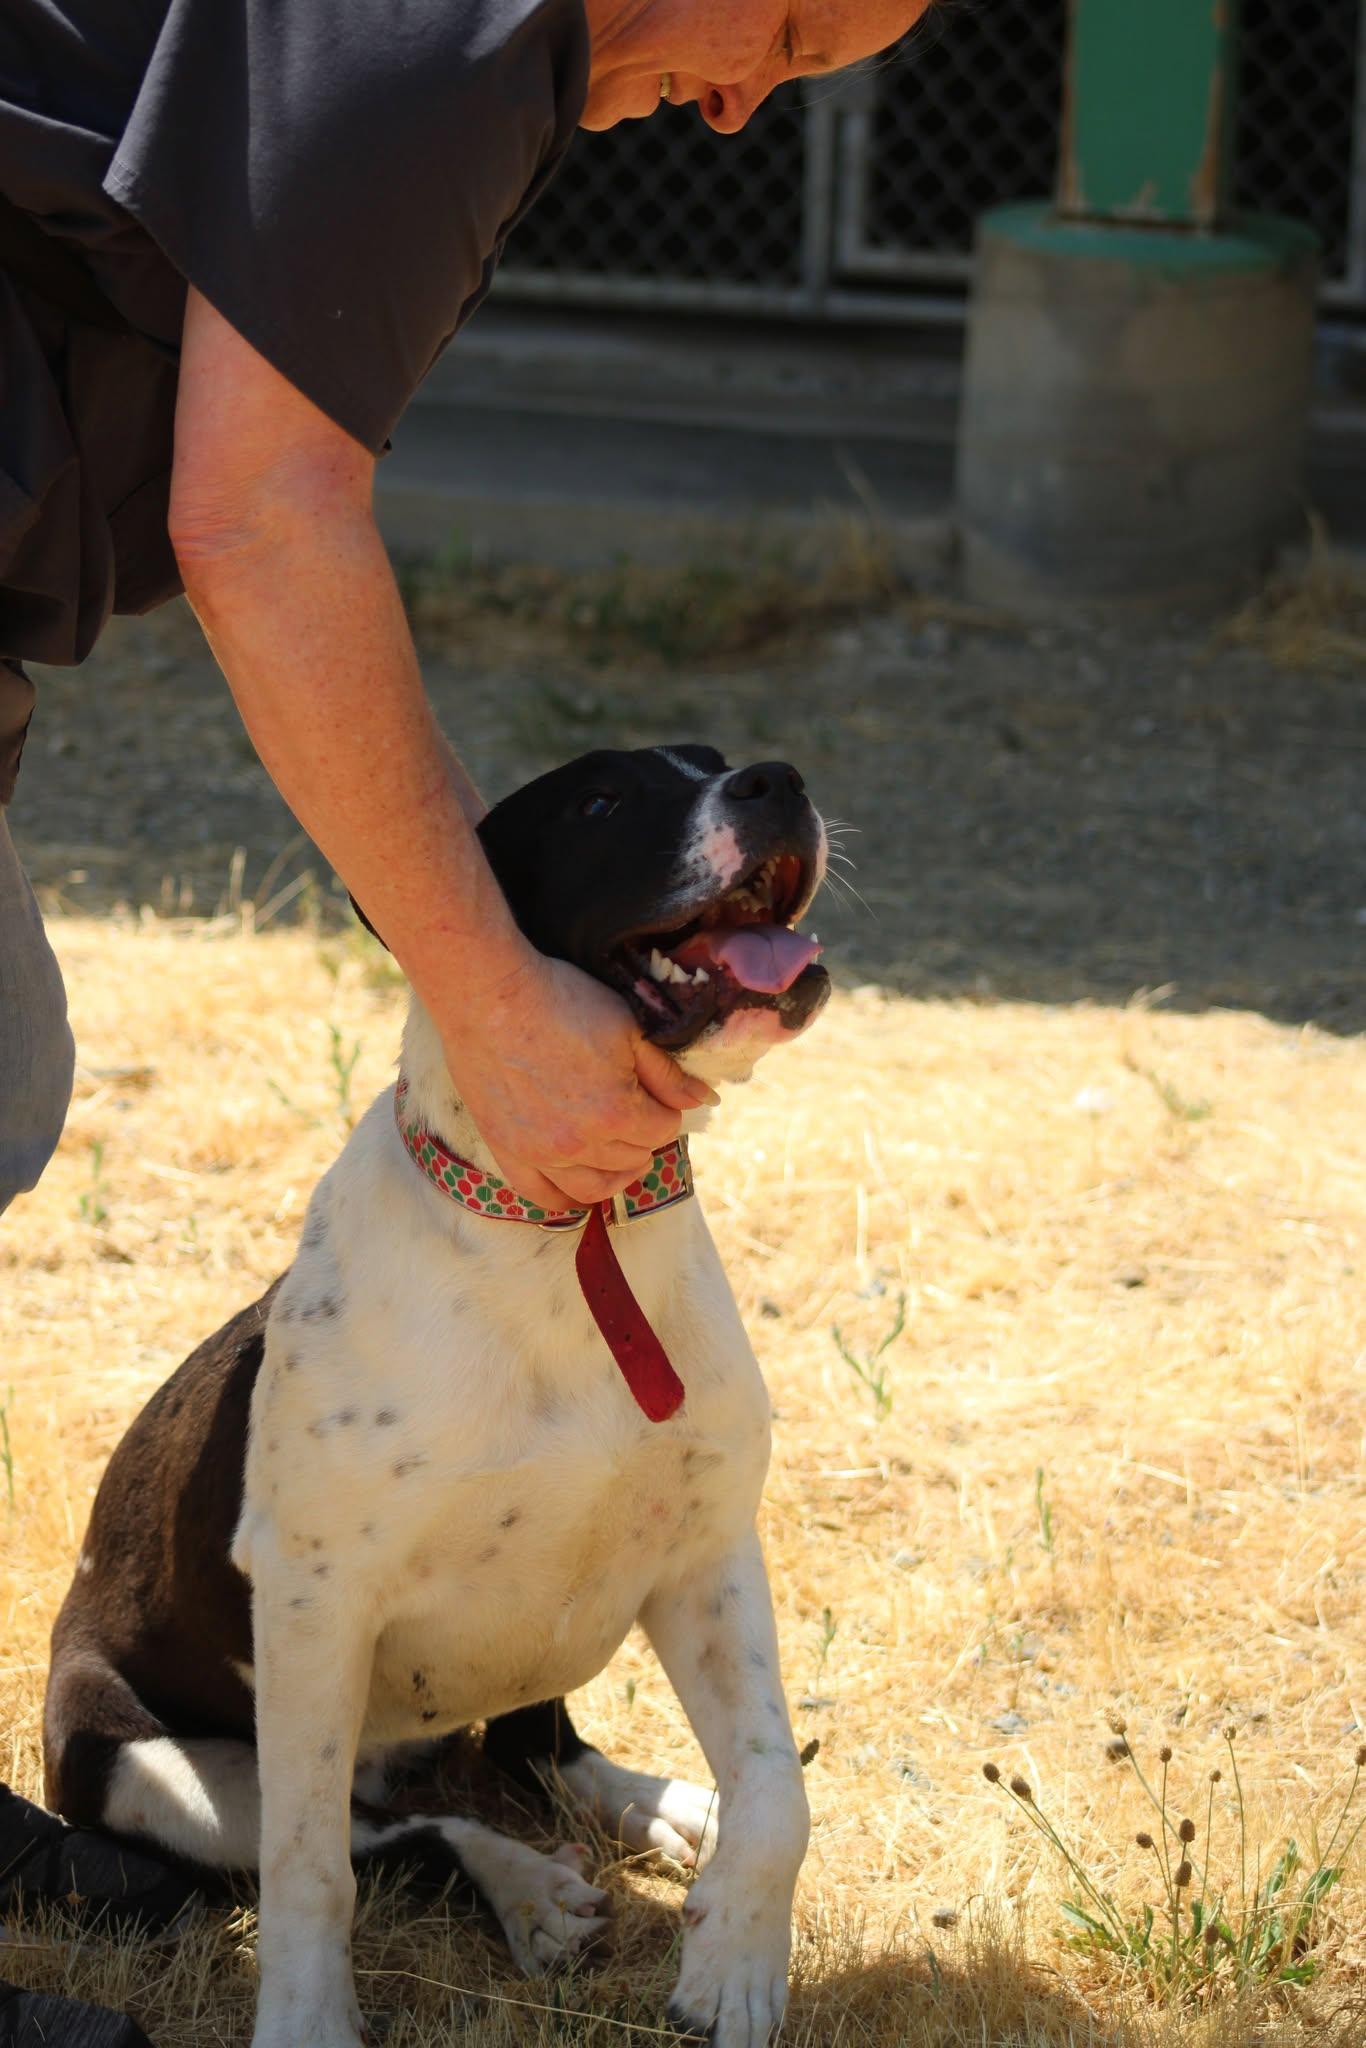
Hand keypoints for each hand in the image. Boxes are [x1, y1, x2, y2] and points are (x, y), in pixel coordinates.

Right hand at [440, 951, 715, 1209]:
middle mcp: (580, 1144)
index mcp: (617, 1113)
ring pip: (594, 1188)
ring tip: (618, 1155)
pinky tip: (577, 1183)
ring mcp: (541, 1154)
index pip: (663, 1130)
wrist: (488, 997)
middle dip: (642, 1137)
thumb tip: (704, 1101)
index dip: (665, 1110)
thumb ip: (668, 1073)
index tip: (654, 1094)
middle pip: (633, 1159)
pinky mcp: (508, 1153)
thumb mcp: (628, 1027)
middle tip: (635, 1114)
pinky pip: (544, 1197)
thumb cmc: (561, 1001)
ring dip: (615, 1174)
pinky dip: (567, 1197)